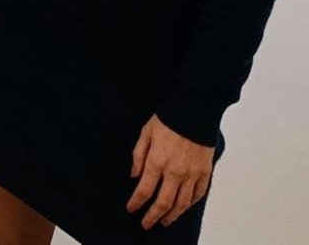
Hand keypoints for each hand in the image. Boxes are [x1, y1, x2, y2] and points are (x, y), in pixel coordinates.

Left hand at [127, 115, 213, 229]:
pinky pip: (198, 194)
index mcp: (157, 162)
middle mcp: (175, 172)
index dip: (136, 202)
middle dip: (153, 216)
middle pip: (163, 202)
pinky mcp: (205, 172)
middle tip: (146, 224)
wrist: (194, 111)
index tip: (131, 209)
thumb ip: (138, 156)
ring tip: (165, 221)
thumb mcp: (145, 134)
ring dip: (172, 215)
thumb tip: (134, 176)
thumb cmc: (167, 120)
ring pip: (182, 203)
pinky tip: (183, 207)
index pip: (144, 190)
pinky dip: (190, 204)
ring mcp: (192, 174)